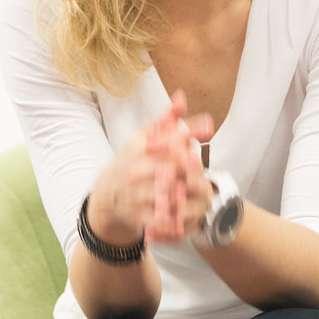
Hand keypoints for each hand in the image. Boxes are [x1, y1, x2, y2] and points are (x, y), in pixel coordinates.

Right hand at [89, 90, 212, 247]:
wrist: (108, 193)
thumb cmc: (133, 159)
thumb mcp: (145, 137)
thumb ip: (166, 119)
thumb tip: (182, 96)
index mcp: (140, 149)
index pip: (167, 139)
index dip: (188, 134)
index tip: (210, 128)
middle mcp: (136, 171)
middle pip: (168, 168)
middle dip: (187, 167)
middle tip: (205, 165)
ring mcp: (136, 194)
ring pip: (163, 195)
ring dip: (182, 194)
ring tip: (201, 192)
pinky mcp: (138, 215)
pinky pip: (158, 220)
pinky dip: (172, 221)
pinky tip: (186, 219)